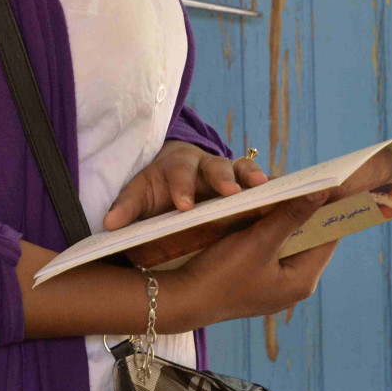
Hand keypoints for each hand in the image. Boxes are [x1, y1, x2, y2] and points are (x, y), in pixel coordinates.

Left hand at [103, 141, 268, 230]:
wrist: (173, 175)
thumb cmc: (156, 190)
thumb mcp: (138, 196)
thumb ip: (126, 208)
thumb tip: (109, 225)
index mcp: (177, 167)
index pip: (180, 174)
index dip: (183, 189)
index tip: (184, 207)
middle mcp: (205, 165)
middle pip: (216, 166)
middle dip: (223, 178)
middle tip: (231, 192)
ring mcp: (227, 172)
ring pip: (241, 168)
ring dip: (252, 177)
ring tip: (263, 188)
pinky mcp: (243, 183)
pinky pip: (257, 181)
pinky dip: (267, 186)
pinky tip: (282, 198)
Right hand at [177, 190, 338, 324]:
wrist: (181, 301)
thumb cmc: (220, 274)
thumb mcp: (258, 241)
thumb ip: (291, 214)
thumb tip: (324, 191)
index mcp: (302, 281)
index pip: (328, 236)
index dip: (331, 207)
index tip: (334, 180)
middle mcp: (295, 284)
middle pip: (311, 237)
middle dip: (308, 209)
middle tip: (308, 179)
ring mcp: (277, 283)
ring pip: (292, 240)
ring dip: (289, 216)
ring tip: (288, 190)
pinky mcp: (261, 279)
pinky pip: (276, 246)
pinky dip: (274, 227)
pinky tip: (266, 209)